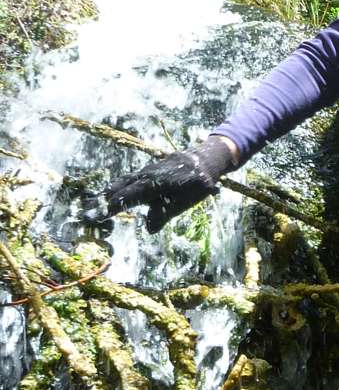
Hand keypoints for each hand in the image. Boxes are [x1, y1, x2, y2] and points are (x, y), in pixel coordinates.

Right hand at [99, 136, 237, 231]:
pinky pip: (126, 180)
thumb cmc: (196, 184)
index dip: (114, 206)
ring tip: (90, 205)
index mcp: (154, 185)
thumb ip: (166, 214)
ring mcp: (144, 173)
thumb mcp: (186, 202)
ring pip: (121, 183)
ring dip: (105, 194)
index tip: (100, 215)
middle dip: (102, 202)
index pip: (129, 196)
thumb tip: (149, 230)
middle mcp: (145, 176)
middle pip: (119, 189)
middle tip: (85, 214)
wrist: (202, 160)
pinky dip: (114, 187)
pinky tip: (106, 194)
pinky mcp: (145, 173)